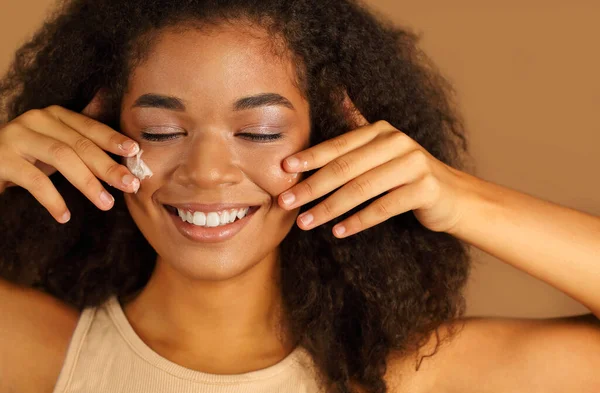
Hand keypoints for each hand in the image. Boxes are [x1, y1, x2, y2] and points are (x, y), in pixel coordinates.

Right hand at [0, 91, 140, 222]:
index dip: (113, 139)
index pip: (89, 127)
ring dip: (87, 182)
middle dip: (108, 166)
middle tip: (130, 185)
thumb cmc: (27, 157)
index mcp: (55, 116)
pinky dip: (53, 199)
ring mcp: (16, 137)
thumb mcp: (56, 146)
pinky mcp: (0, 159)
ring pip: (61, 157)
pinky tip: (65, 216)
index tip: (135, 152)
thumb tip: (129, 151)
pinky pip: (33, 180)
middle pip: (80, 143)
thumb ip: (84, 144)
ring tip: (106, 203)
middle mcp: (36, 120)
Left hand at [277, 97, 472, 237]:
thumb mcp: (384, 148)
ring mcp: (413, 164)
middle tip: (286, 203)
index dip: (309, 157)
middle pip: (345, 167)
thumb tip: (338, 94)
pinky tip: (338, 231)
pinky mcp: (424, 189)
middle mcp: (396, 142)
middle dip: (312, 186)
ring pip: (361, 188)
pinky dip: (358, 221)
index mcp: (380, 131)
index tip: (283, 170)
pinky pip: (383, 207)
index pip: (338, 145)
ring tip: (305, 223)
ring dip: (329, 208)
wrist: (453, 196)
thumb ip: (359, 126)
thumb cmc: (407, 175)